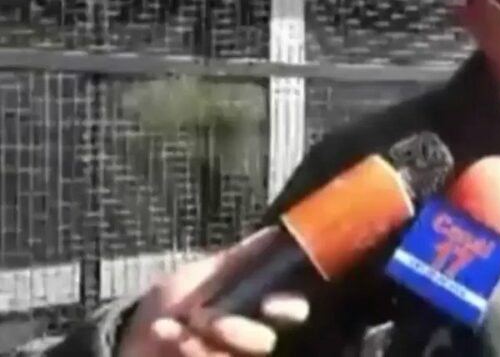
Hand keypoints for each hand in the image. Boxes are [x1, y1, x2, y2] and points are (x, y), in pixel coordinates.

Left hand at [118, 227, 309, 356]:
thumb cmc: (169, 306)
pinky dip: (188, 351)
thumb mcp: (200, 274)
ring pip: (237, 356)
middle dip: (243, 333)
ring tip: (170, 328)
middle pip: (267, 341)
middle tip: (214, 324)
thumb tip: (277, 232)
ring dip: (201, 343)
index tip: (269, 304)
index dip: (289, 307)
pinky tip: (165, 336)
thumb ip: (240, 258)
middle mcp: (250, 338)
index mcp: (256, 308)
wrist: (129, 342)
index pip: (292, 308)